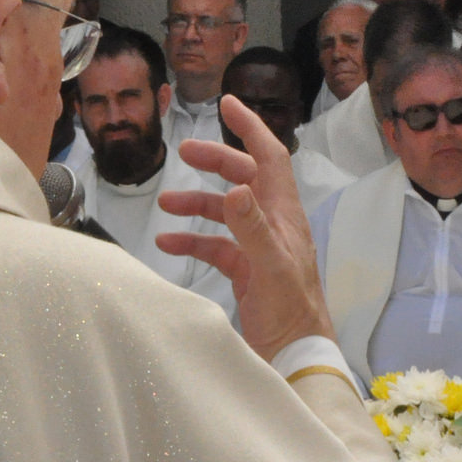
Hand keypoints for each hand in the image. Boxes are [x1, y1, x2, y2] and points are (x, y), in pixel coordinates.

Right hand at [156, 95, 334, 361]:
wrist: (296, 358)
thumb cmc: (293, 313)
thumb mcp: (272, 267)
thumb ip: (253, 227)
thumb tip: (236, 187)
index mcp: (284, 216)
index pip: (270, 158)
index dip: (251, 128)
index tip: (228, 103)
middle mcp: (273, 226)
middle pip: (243, 179)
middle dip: (215, 161)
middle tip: (183, 150)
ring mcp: (258, 248)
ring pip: (225, 212)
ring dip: (197, 203)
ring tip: (165, 203)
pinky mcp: (246, 273)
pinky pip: (215, 247)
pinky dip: (192, 241)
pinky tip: (167, 243)